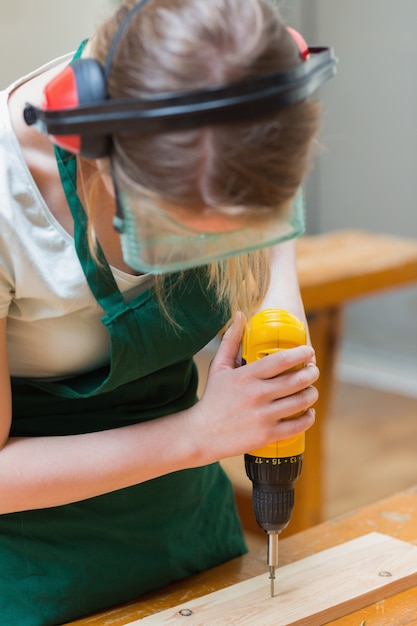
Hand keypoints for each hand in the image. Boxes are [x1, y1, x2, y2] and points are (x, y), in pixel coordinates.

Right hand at [189, 312, 318, 463]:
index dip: (302, 354)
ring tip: (311, 389)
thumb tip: (239, 315)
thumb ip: (231, 341)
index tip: (309, 351)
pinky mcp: (267, 435)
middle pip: (297, 380)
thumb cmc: (213, 398)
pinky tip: (308, 412)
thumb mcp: (219, 367)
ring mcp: (263, 416)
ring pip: (301, 401)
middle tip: (313, 370)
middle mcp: (257, 394)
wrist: (202, 434)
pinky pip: (298, 426)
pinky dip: (309, 418)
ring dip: (312, 393)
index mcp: (247, 376)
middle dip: (312, 372)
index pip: (282, 360)